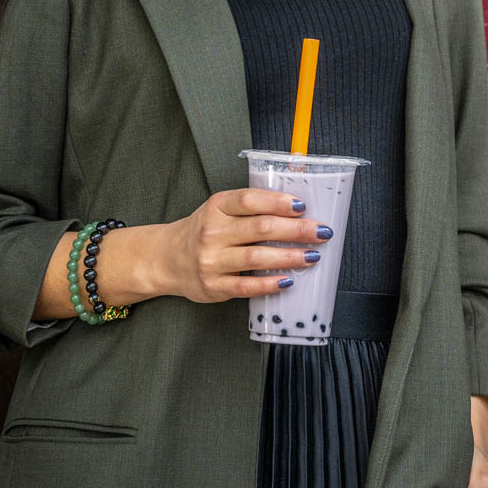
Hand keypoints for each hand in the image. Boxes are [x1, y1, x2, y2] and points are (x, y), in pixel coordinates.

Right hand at [151, 187, 329, 304]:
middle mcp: (212, 232)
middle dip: (296, 230)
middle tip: (320, 232)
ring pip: (256, 258)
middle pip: (260, 228)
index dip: (278, 202)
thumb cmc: (204, 231)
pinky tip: (287, 281)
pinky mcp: (213, 286)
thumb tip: (298, 209)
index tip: (302, 206)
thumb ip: (251, 208)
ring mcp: (212, 261)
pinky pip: (246, 287)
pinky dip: (269, 284)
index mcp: (217, 207)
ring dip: (289, 257)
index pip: (249, 200)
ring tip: (312, 256)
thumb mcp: (220, 209)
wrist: (167, 258)